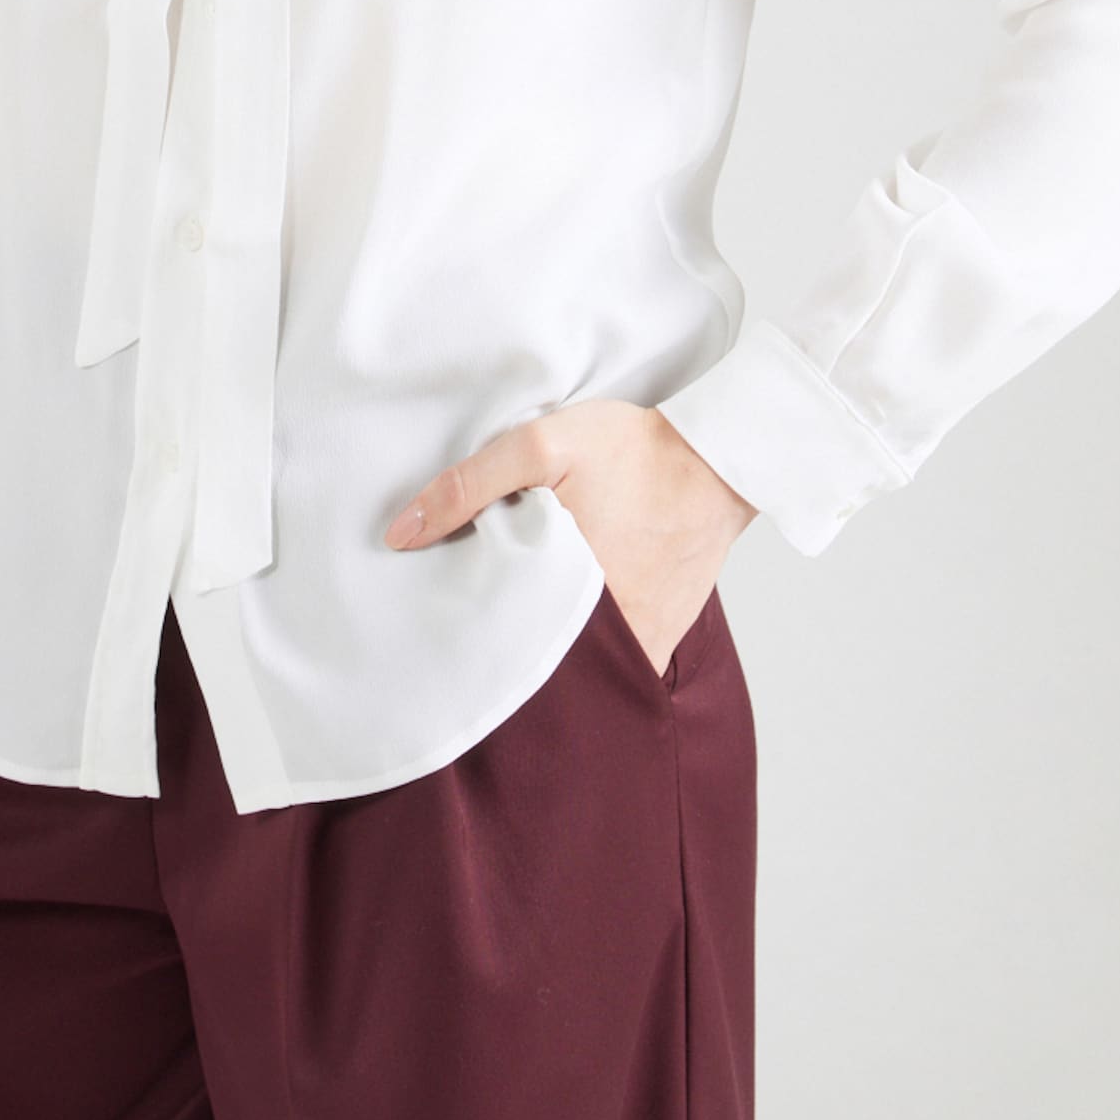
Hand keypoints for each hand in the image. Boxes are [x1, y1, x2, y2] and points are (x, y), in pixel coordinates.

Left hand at [383, 398, 759, 678]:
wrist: (717, 460)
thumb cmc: (632, 450)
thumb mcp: (542, 445)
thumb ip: (469, 487)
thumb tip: (402, 535)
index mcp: (562, 587)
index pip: (489, 638)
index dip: (459, 636)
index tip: (437, 630)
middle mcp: (601, 631)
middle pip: (529, 664)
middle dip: (496, 655)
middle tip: (465, 640)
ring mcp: (635, 645)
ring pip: (571, 674)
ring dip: (542, 662)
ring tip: (513, 636)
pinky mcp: (658, 642)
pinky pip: (613, 671)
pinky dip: (587, 665)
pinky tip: (565, 638)